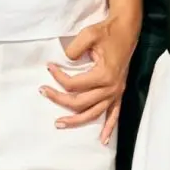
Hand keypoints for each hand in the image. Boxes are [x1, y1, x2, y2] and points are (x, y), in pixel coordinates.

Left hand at [40, 15, 138, 144]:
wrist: (126, 30)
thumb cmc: (107, 31)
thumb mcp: (88, 34)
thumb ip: (74, 49)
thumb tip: (64, 62)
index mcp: (104, 75)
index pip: (74, 84)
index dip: (58, 77)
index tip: (49, 66)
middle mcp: (110, 88)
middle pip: (80, 102)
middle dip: (59, 99)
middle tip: (44, 92)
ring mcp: (115, 92)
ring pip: (93, 113)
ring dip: (76, 121)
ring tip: (59, 123)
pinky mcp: (119, 92)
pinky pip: (114, 114)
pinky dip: (109, 128)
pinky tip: (102, 139)